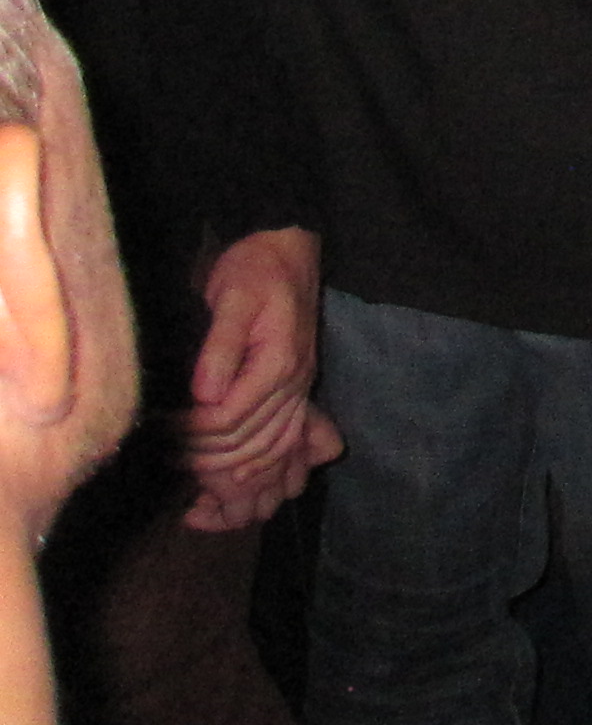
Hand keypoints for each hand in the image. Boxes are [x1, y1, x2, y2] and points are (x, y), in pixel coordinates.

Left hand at [180, 228, 326, 528]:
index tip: (156, 428)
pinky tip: (232, 480)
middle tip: (162, 452)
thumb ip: (221, 345)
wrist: (288, 251)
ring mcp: (296, 390)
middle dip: (202, 457)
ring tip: (188, 477)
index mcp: (280, 363)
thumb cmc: (256, 269)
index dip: (188, 431)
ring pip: (268, 452)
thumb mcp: (235, 296)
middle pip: (247, 444)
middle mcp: (294, 383)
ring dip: (229, 473)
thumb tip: (204, 394)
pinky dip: (261, 469)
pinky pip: (284, 444)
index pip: (228, 419)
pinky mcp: (291, 391)